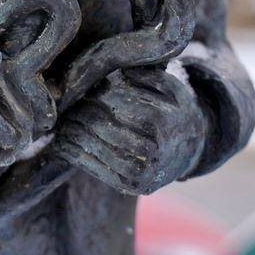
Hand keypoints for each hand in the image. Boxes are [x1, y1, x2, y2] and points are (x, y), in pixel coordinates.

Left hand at [57, 65, 205, 194]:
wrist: (192, 150)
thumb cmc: (174, 110)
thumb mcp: (170, 86)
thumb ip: (145, 74)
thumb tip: (116, 67)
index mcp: (161, 120)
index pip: (117, 102)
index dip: (96, 94)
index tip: (82, 86)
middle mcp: (152, 148)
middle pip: (103, 125)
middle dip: (81, 113)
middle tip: (66, 104)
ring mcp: (141, 171)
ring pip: (96, 148)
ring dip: (73, 133)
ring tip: (62, 121)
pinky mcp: (131, 186)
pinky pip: (96, 169)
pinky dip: (75, 154)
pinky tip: (64, 142)